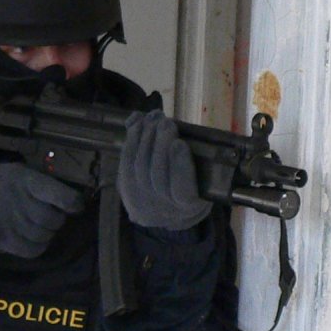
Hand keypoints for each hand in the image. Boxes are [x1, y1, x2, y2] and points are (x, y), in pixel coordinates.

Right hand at [0, 161, 84, 256]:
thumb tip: (72, 202)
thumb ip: (45, 184)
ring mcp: (12, 224)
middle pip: (54, 220)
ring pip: (45, 237)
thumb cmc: (1, 181)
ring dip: (47, 233)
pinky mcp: (3, 240)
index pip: (62, 196)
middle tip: (49, 215)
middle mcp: (21, 203)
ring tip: (37, 225)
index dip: (73, 203)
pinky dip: (38, 246)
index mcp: (28, 181)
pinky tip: (31, 238)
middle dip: (57, 219)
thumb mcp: (21, 172)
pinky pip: (33, 250)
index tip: (76, 206)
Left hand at [118, 111, 210, 230]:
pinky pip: (125, 161)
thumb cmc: (196, 189)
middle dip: (159, 145)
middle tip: (166, 122)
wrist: (169, 212)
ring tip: (154, 117)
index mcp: (189, 206)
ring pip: (138, 167)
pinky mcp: (126, 188)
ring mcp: (141, 199)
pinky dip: (131, 139)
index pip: (182, 189)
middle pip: (156, 175)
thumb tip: (183, 132)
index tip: (179, 143)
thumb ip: (200, 162)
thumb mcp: (206, 182)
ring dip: (144, 137)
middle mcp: (163, 207)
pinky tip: (137, 122)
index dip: (179, 166)